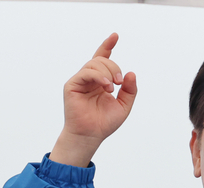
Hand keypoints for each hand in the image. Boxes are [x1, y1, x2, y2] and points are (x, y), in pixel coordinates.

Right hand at [50, 33, 137, 166]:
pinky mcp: (72, 85)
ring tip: (112, 87)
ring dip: (107, 72)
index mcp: (101, 81)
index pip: (103, 59)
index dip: (108, 46)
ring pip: (94, 64)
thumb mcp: (124, 105)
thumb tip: (131, 73)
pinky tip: (106, 86)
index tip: (115, 35)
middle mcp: (89, 79)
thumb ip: (129, 90)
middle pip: (101, 60)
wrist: (91, 135)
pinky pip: (86, 72)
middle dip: (114, 67)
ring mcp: (80, 81)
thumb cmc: (104, 123)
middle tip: (119, 83)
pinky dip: (98, 76)